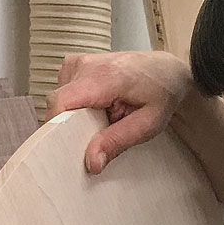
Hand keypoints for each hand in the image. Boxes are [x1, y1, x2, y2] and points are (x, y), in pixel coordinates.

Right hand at [44, 51, 192, 174]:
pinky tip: (97, 107)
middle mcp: (86, 64)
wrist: (167, 71)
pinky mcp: (75, 65)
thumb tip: (91, 162)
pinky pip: (64, 94)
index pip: (61, 102)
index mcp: (104, 76)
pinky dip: (77, 106)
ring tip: (103, 117)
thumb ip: (117, 142)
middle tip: (100, 133)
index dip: (57, 128)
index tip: (66, 149)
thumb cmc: (161, 94)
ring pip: (59, 101)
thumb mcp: (147, 125)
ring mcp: (79, 62)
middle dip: (71, 126)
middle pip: (58, 104)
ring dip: (76, 116)